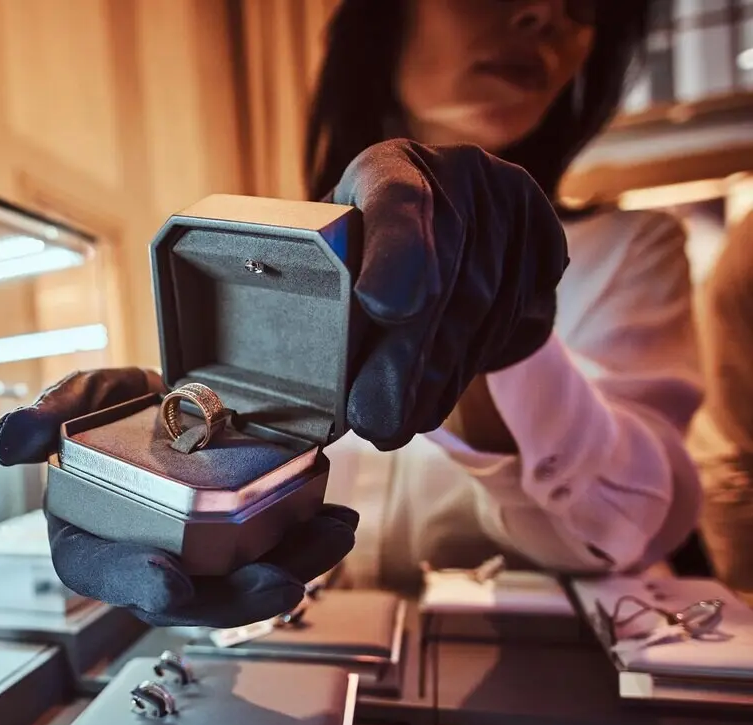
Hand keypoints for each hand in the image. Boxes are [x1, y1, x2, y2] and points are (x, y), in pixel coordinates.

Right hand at [0, 368, 358, 627]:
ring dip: (289, 572)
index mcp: (88, 539)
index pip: (101, 571)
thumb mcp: (77, 401)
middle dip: (233, 600)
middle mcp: (143, 561)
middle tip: (275, 583)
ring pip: (240, 586)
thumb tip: (11, 444)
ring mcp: (197, 559)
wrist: (169, 395)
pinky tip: (337, 521)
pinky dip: (308, 543)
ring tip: (330, 541)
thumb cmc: (115, 408)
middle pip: (186, 599)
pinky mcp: (239, 545)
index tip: (169, 580)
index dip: (132, 580)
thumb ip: (45, 417)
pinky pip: (273, 557)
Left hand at [332, 139, 567, 450]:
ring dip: (437, 379)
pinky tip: (433, 400)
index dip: (396, 253)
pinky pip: (516, 314)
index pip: (395, 199)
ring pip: (481, 309)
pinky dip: (469, 367)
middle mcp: (455, 172)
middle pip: (442, 277)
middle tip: (376, 421)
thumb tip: (312, 367)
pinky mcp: (545, 236)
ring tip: (397, 424)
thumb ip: (324, 291)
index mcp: (386, 167)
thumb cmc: (356, 253)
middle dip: (406, 361)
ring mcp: (508, 201)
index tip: (383, 305)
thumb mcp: (327, 258)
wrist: (435, 231)